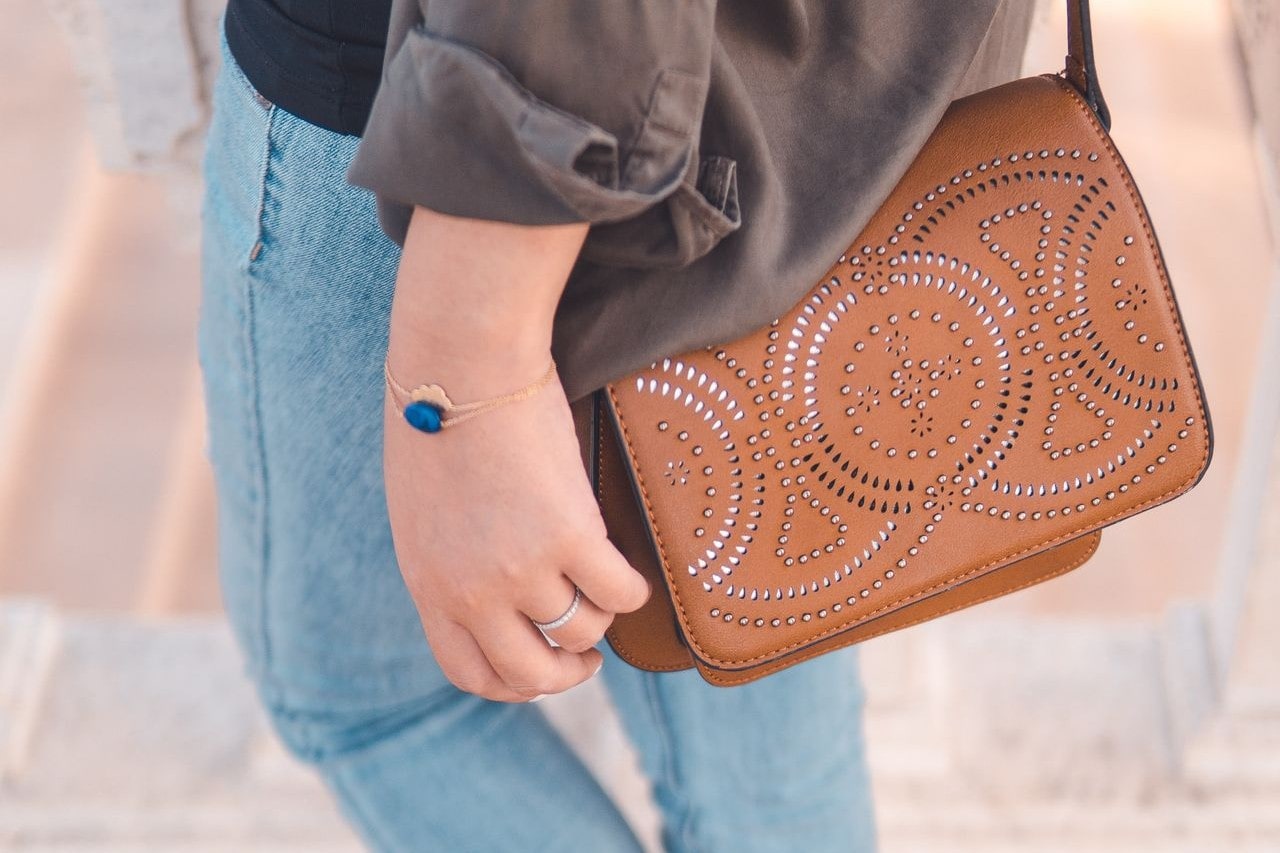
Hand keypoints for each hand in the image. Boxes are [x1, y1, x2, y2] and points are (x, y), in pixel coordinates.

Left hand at [382, 206, 649, 701]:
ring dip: (599, 616)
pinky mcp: (570, 536)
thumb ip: (451, 566)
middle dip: (567, 673)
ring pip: (581, 628)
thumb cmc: (439, 422)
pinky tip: (629, 571)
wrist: (461, 366)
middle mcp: (472, 592)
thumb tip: (494, 599)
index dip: (514, 683)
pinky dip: (632, 590)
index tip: (541, 667)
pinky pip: (619, 592)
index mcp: (429, 586)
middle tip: (588, 655)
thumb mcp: (424, 516)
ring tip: (601, 587)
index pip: (471, 673)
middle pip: (531, 672)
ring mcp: (522, 569)